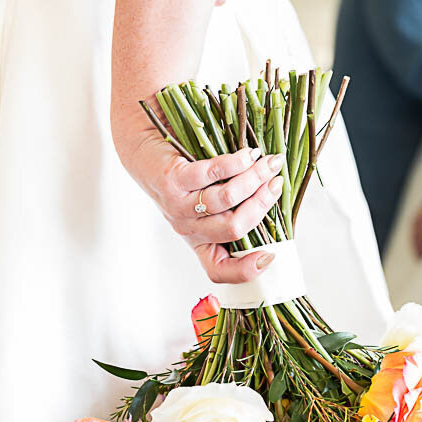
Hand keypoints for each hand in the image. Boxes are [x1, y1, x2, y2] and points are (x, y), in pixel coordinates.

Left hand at [111, 106, 284, 282]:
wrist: (144, 151)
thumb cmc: (184, 178)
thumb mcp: (207, 205)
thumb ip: (236, 210)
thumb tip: (276, 197)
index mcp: (199, 241)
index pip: (218, 270)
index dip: (245, 270)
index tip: (270, 256)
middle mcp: (188, 229)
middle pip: (235, 228)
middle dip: (263, 204)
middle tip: (277, 182)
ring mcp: (179, 206)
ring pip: (228, 199)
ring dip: (254, 179)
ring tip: (268, 162)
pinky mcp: (173, 180)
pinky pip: (212, 174)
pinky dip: (236, 163)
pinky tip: (249, 154)